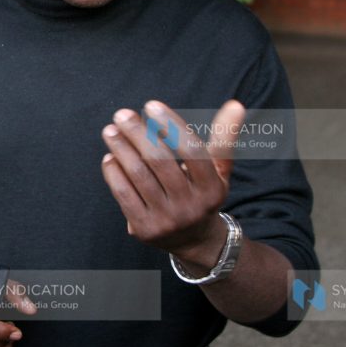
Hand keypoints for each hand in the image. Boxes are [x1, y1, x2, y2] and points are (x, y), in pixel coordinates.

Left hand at [100, 100, 244, 267]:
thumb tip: (235, 104)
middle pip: (159, 161)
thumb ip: (224, 138)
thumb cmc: (202, 193)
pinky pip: (124, 194)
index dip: (170, 125)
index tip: (151, 105)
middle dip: (138, 133)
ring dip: (121, 149)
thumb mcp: (218, 170)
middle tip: (122, 114)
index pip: (191, 150)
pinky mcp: (144, 229)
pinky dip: (114, 172)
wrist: (194, 241)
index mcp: (212, 188)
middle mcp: (191, 206)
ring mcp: (166, 219)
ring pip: (139, 175)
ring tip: (110, 131)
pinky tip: (110, 157)